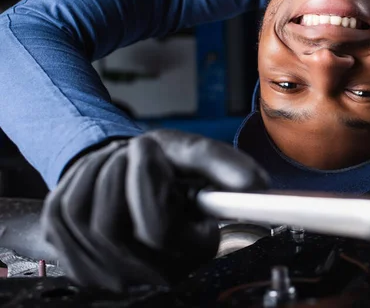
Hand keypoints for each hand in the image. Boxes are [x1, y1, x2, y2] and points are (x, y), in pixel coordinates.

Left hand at [40, 130, 268, 291]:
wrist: (129, 178)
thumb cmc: (166, 169)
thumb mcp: (195, 155)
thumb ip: (224, 165)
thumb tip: (256, 185)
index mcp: (190, 252)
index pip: (158, 230)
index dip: (149, 182)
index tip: (148, 147)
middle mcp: (150, 274)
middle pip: (111, 225)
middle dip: (120, 174)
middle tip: (135, 154)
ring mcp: (106, 274)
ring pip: (83, 218)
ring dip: (97, 174)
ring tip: (118, 165)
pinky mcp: (72, 261)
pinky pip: (59, 217)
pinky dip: (74, 183)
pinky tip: (95, 178)